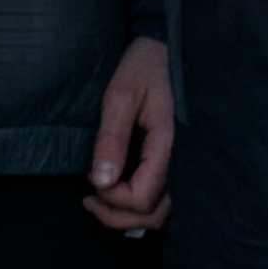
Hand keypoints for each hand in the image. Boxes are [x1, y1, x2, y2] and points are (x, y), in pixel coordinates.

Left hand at [84, 35, 174, 230]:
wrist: (163, 52)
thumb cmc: (142, 70)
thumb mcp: (121, 96)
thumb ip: (112, 139)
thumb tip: (100, 181)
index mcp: (167, 147)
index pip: (143, 197)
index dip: (114, 200)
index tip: (90, 182)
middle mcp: (180, 164)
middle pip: (153, 215)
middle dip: (117, 216)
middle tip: (87, 199)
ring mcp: (179, 166)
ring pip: (160, 213)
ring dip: (128, 216)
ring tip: (97, 200)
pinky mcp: (173, 163)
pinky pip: (162, 199)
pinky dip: (139, 208)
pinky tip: (116, 193)